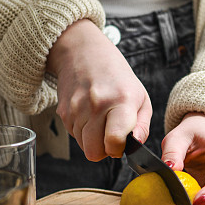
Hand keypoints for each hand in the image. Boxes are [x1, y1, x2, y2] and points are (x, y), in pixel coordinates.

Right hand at [47, 19, 151, 160]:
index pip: (114, 140)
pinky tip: (89, 114)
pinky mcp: (63, 112)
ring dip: (93, 139)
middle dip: (104, 149)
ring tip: (100, 119)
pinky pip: (74, 136)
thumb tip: (136, 146)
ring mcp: (76, 109)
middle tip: (111, 135)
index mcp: (121, 101)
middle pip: (94, 152)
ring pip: (83, 146)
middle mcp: (96, 105)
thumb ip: (142, 126)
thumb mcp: (140, 97)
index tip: (121, 143)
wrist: (83, 53)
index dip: (118, 149)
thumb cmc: (116, 77)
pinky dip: (83, 131)